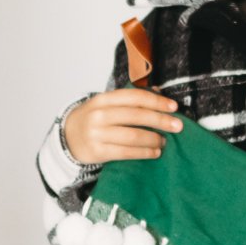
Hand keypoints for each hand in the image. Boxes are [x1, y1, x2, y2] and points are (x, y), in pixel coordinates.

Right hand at [61, 88, 180, 164]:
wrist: (67, 138)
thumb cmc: (93, 119)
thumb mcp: (106, 104)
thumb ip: (130, 99)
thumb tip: (159, 92)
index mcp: (103, 99)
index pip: (134, 97)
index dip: (156, 101)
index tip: (174, 107)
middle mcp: (99, 115)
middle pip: (136, 116)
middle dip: (160, 121)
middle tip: (178, 126)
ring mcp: (97, 134)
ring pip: (133, 136)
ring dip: (154, 139)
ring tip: (165, 141)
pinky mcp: (98, 152)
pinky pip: (127, 152)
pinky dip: (144, 152)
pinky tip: (154, 152)